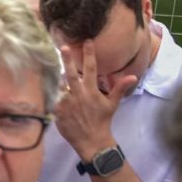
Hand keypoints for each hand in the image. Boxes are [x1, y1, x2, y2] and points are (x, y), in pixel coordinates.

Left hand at [54, 41, 133, 159]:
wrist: (91, 140)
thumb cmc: (102, 120)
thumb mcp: (112, 104)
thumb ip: (119, 88)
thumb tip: (133, 76)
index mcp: (92, 91)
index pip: (91, 69)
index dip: (89, 54)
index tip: (87, 42)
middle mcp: (78, 95)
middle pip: (71, 74)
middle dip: (67, 60)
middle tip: (63, 47)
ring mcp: (66, 103)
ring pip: (59, 85)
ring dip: (57, 77)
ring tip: (52, 68)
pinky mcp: (57, 110)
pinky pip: (52, 97)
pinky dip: (52, 92)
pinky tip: (48, 87)